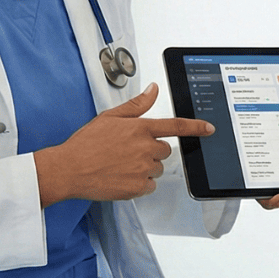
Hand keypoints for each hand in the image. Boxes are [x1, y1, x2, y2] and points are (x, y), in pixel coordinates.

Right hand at [34, 84, 212, 204]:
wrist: (69, 169)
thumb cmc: (85, 143)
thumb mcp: (110, 117)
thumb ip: (136, 105)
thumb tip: (153, 90)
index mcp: (140, 128)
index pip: (176, 126)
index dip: (196, 127)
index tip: (209, 128)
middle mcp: (145, 147)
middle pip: (164, 151)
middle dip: (151, 152)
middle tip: (128, 153)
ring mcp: (143, 168)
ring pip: (157, 169)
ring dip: (145, 168)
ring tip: (121, 166)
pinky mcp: (138, 187)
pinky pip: (150, 186)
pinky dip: (139, 184)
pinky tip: (121, 178)